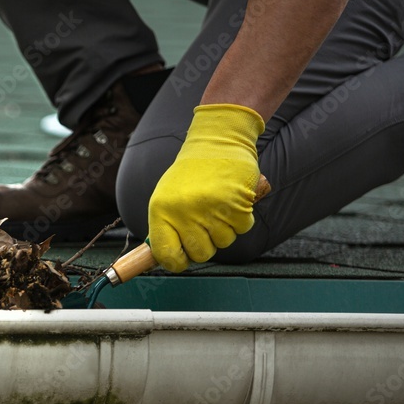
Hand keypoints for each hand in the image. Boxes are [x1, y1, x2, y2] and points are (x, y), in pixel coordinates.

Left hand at [148, 104, 264, 271]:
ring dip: (224, 229)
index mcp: (161, 211)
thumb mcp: (166, 199)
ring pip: (223, 243)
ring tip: (217, 206)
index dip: (177, 262)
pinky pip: (242, 229)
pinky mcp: (236, 203)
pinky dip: (241, 219)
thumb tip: (165, 260)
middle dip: (205, 244)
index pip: (166, 255)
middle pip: (200, 254)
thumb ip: (166, 229)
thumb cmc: (191, 176)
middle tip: (205, 223)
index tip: (182, 258)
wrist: (216, 142)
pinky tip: (232, 201)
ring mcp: (210, 208)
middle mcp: (183, 211)